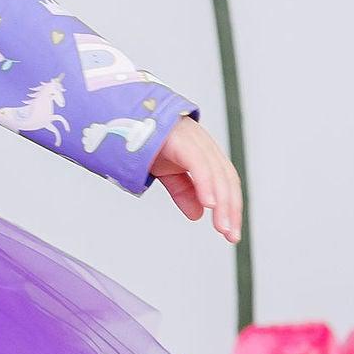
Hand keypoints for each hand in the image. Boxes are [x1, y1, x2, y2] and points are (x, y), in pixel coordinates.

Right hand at [150, 115, 242, 242]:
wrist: (121, 119)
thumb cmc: (144, 140)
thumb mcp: (166, 172)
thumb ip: (183, 191)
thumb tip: (198, 214)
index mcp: (204, 152)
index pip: (226, 181)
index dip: (231, 206)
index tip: (230, 232)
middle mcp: (204, 144)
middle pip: (227, 179)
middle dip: (231, 209)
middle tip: (230, 235)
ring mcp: (194, 139)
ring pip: (217, 173)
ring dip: (222, 203)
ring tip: (221, 226)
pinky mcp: (181, 139)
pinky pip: (198, 164)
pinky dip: (206, 184)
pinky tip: (208, 203)